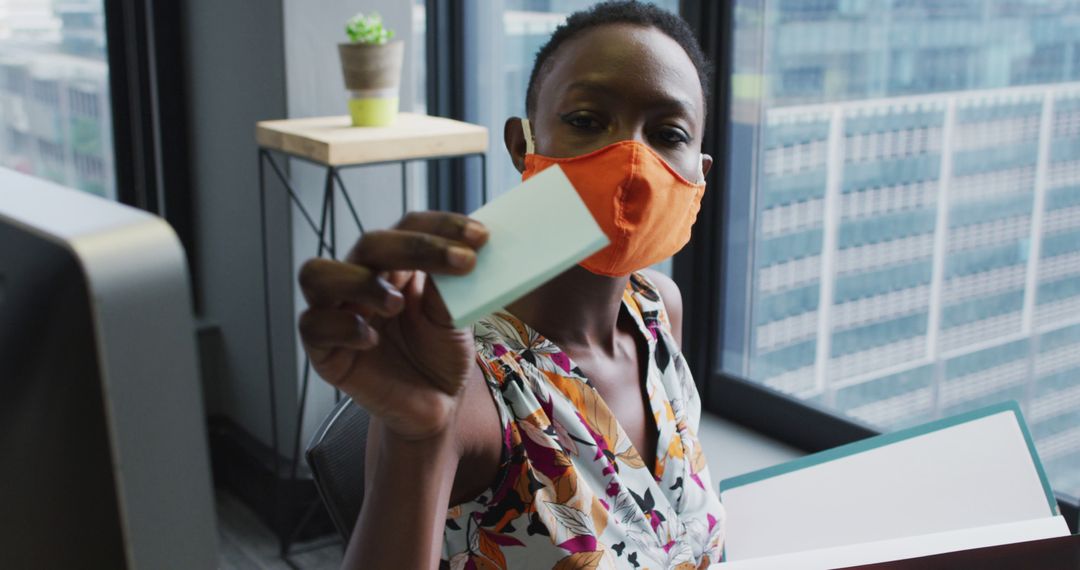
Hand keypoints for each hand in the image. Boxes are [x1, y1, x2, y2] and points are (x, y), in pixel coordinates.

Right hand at [297, 211, 487, 440]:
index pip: (408, 226)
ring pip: (317, 274)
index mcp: (396, 264)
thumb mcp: (456, 318)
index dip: (441, 226)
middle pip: (369, 243)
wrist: (436, 405)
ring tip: (396, 304)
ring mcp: (338, 312)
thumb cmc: (442, 355)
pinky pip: (312, 326)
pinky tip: (371, 339)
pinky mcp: (324, 350)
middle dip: (415, 247)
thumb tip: (459, 256)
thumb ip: (450, 288)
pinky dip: (342, 327)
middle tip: (460, 262)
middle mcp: (362, 279)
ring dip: (360, 282)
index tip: (480, 236)